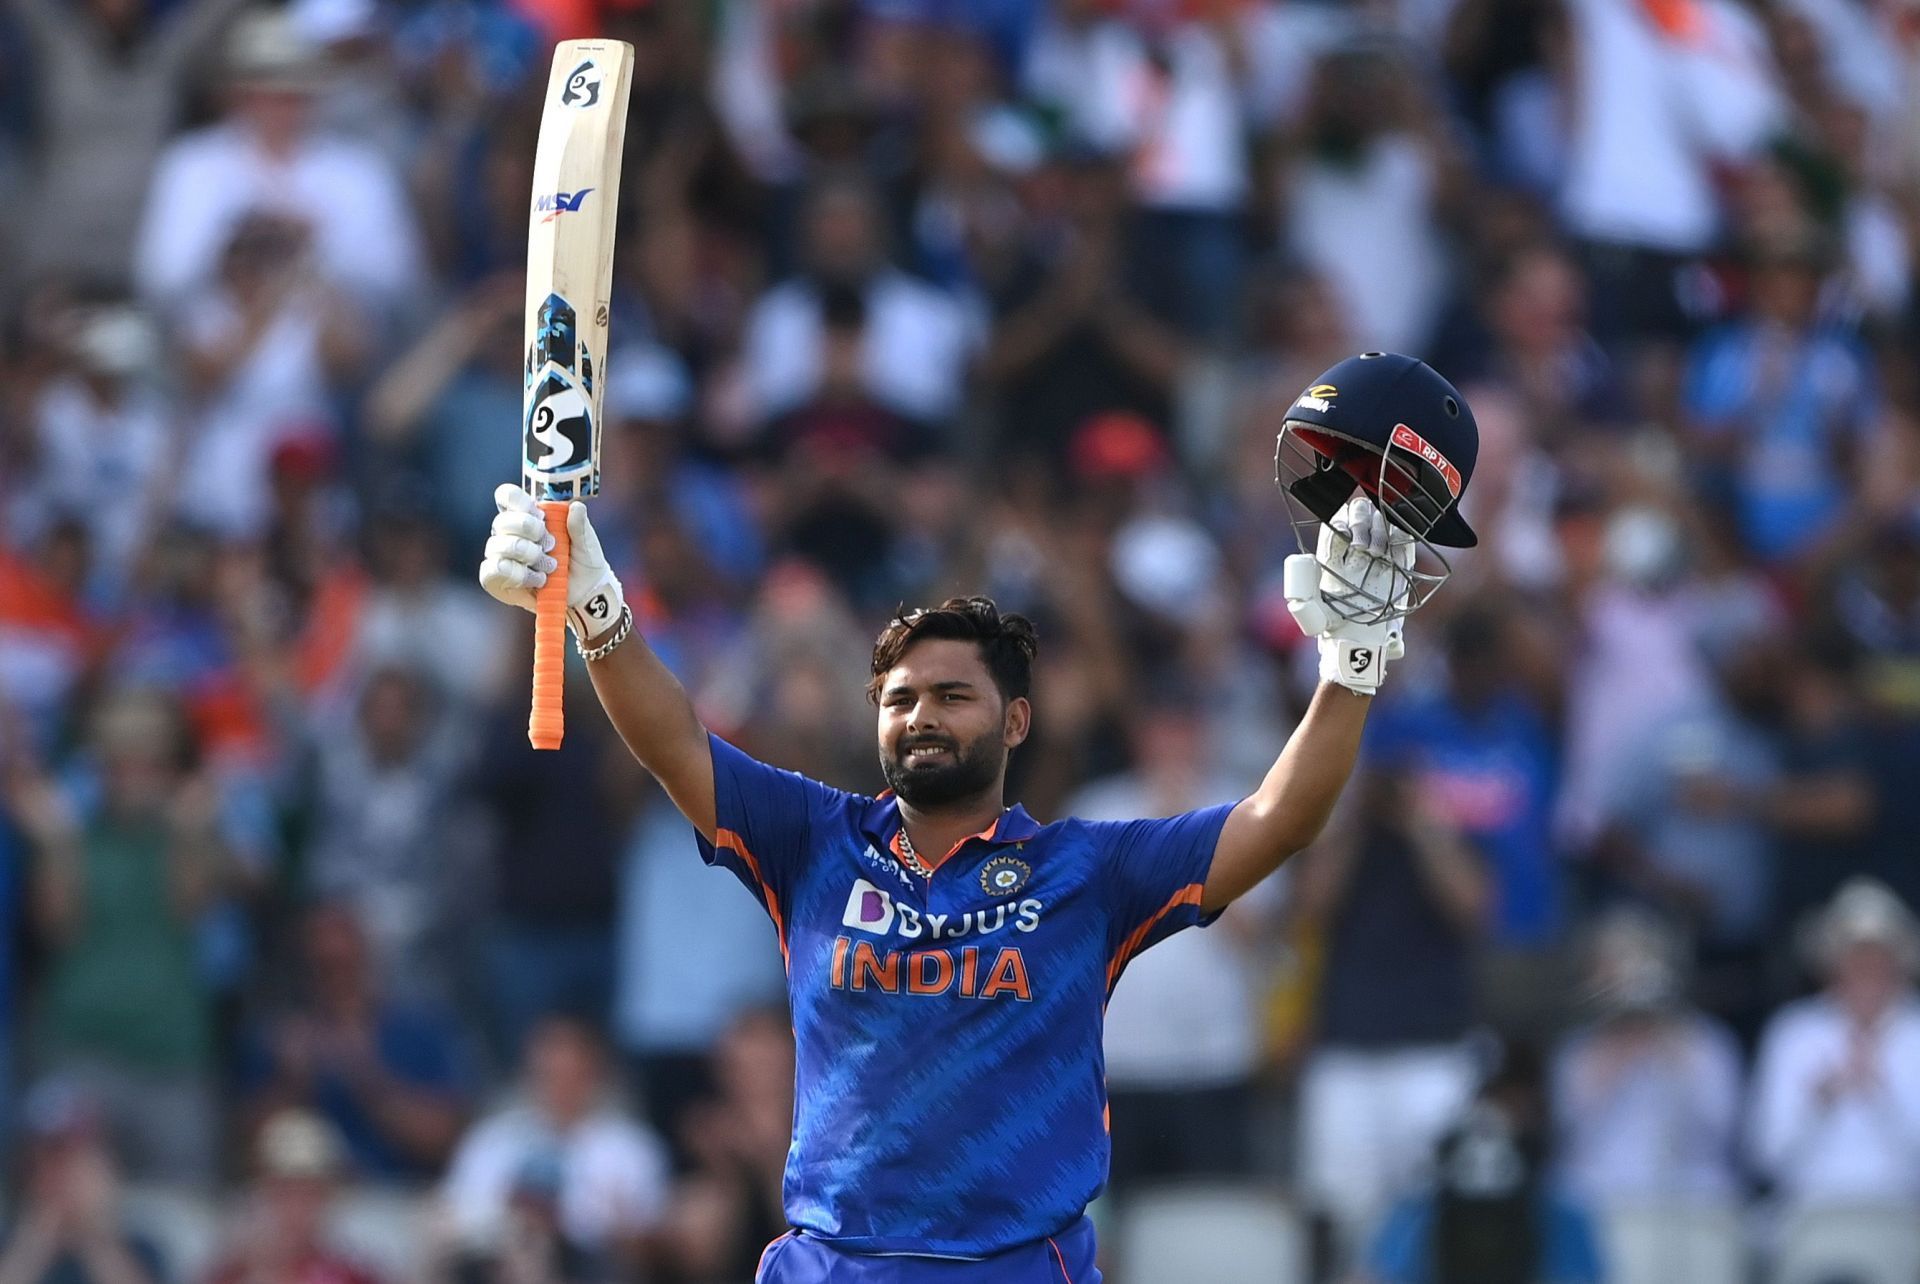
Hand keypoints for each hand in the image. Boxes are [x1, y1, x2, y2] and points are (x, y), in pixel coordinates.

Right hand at [479, 484, 624, 638]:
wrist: (585, 592)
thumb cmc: (583, 561)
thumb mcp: (586, 541)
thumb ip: (579, 524)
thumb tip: (576, 507)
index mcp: (528, 516)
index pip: (507, 496)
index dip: (519, 501)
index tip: (540, 515)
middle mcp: (509, 533)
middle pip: (502, 521)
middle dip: (529, 530)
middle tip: (552, 544)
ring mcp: (501, 555)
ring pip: (498, 546)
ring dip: (528, 555)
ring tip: (550, 566)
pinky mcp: (497, 579)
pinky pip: (493, 570)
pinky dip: (519, 574)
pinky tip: (538, 580)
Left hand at [1284, 496, 1413, 693]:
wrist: (1364, 640)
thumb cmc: (1337, 628)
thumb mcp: (1314, 616)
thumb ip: (1302, 603)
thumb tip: (1297, 589)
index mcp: (1332, 554)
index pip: (1336, 522)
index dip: (1342, 523)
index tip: (1346, 538)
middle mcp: (1355, 549)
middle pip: (1358, 513)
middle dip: (1361, 522)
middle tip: (1362, 546)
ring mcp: (1378, 552)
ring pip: (1380, 519)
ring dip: (1379, 528)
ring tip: (1376, 553)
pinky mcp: (1400, 562)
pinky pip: (1403, 536)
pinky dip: (1401, 533)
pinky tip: (1395, 544)